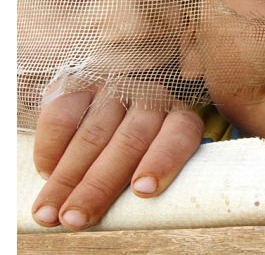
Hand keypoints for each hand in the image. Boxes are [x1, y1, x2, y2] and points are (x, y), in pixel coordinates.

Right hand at [31, 81, 202, 230]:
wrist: (120, 85)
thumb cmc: (142, 141)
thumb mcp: (156, 152)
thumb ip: (146, 172)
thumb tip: (124, 212)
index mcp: (179, 116)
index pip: (179, 135)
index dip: (162, 161)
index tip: (143, 191)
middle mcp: (150, 98)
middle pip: (128, 143)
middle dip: (97, 186)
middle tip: (74, 219)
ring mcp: (115, 88)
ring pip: (91, 135)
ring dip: (66, 178)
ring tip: (49, 212)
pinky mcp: (81, 83)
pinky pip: (62, 115)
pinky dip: (50, 148)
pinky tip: (46, 173)